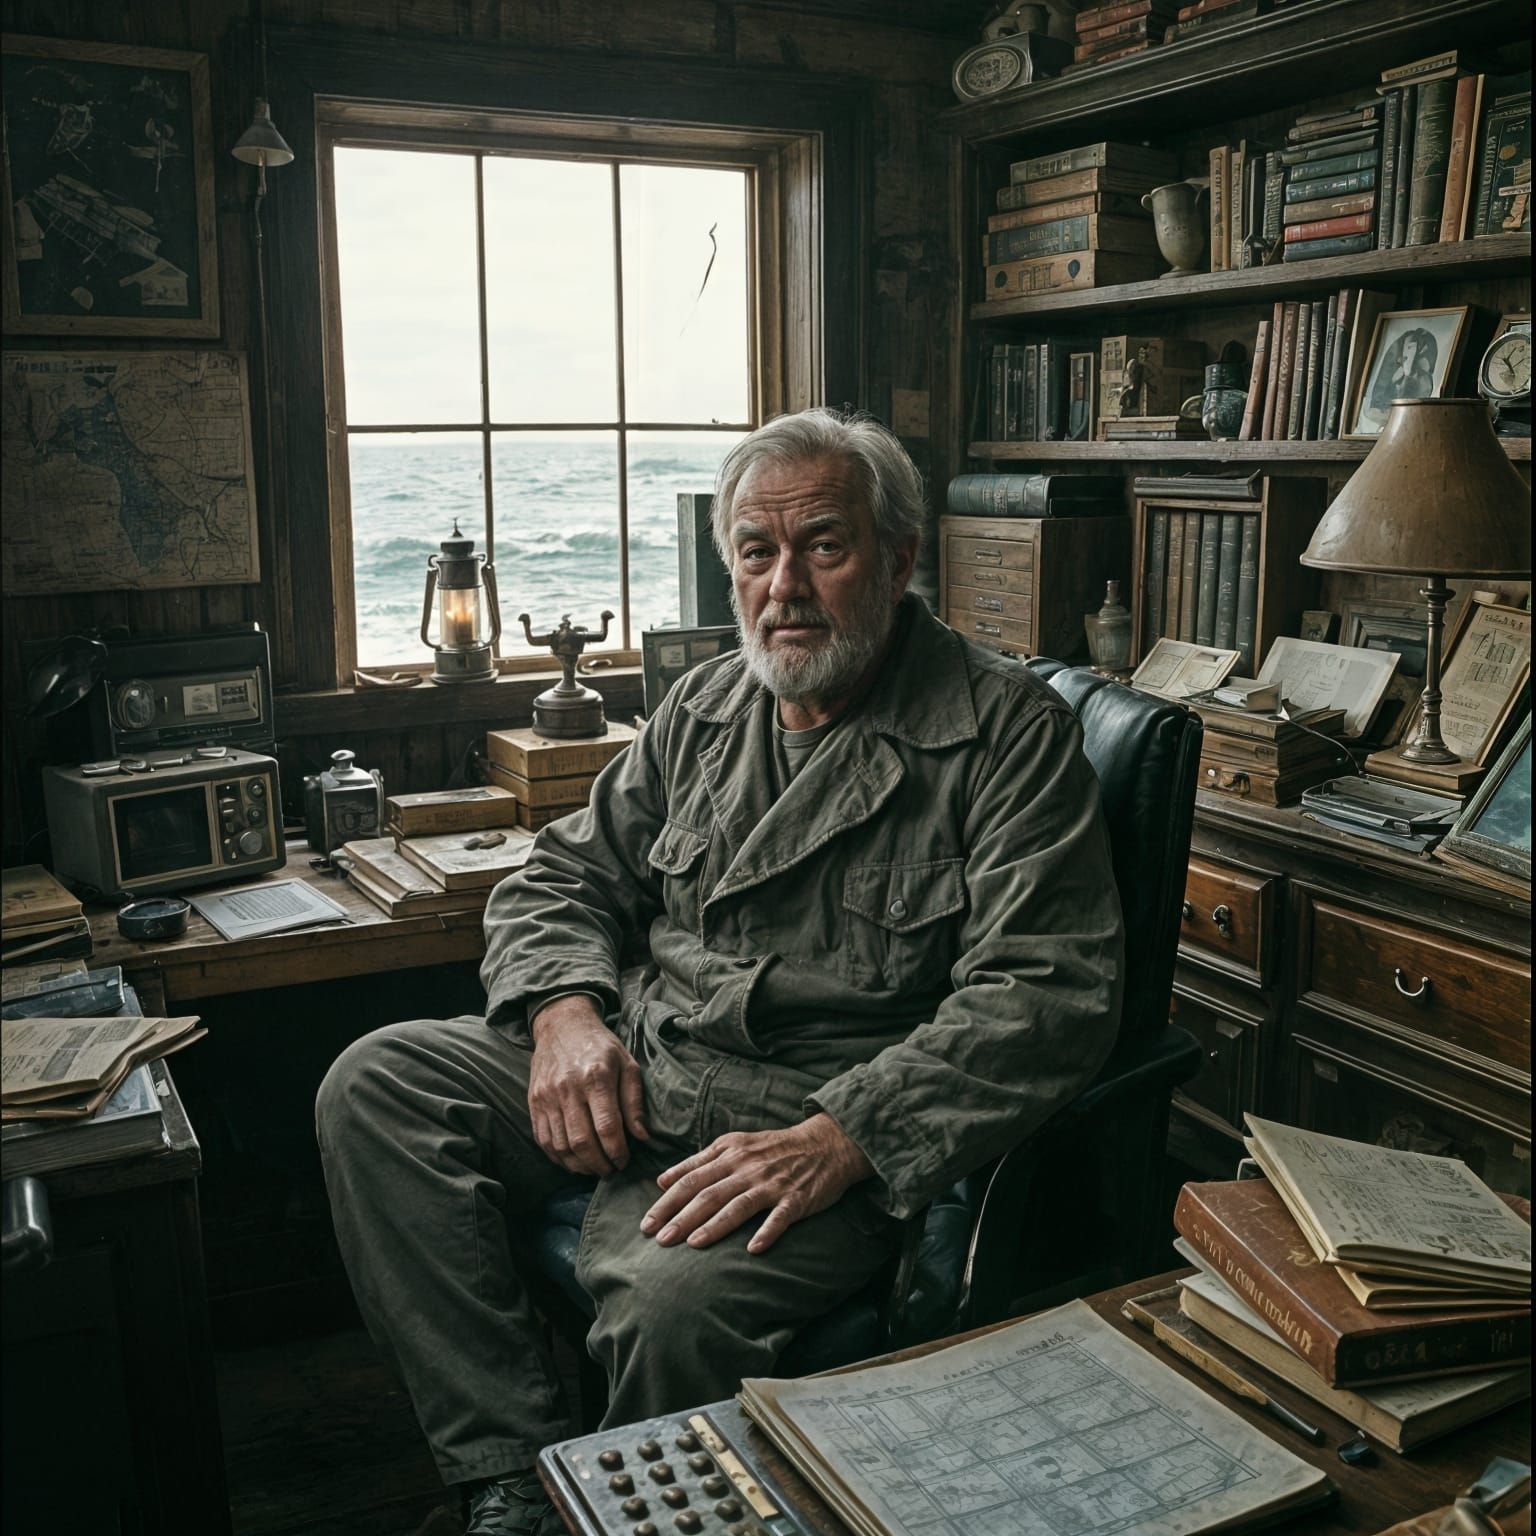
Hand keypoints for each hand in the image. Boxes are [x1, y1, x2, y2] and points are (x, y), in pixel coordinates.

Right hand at [528, 996, 647, 1175]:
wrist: (562, 1026)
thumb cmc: (601, 1047)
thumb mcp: (627, 1064)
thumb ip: (634, 1101)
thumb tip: (641, 1137)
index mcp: (596, 1077)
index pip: (607, 1127)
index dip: (617, 1152)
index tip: (624, 1161)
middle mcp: (568, 1088)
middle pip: (582, 1142)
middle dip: (599, 1164)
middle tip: (611, 1170)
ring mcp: (547, 1096)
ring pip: (561, 1146)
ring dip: (579, 1166)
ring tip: (594, 1168)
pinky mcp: (533, 1102)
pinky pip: (543, 1140)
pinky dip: (559, 1157)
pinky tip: (573, 1160)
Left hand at [641, 1113, 872, 1253]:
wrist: (825, 1143)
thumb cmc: (774, 1148)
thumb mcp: (734, 1145)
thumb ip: (698, 1161)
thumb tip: (662, 1179)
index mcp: (729, 1153)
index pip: (690, 1178)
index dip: (666, 1201)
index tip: (646, 1223)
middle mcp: (747, 1167)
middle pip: (708, 1193)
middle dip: (681, 1217)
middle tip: (660, 1239)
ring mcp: (772, 1183)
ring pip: (738, 1205)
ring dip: (715, 1225)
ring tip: (693, 1244)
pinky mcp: (796, 1198)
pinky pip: (780, 1217)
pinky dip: (767, 1232)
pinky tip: (753, 1249)